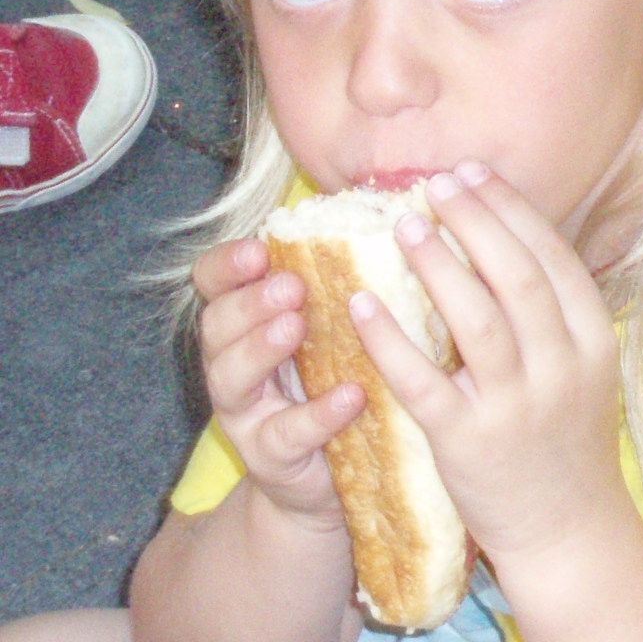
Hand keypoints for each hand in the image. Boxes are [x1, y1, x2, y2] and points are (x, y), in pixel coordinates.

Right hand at [191, 236, 362, 531]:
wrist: (335, 474)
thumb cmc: (338, 374)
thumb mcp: (335, 323)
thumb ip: (341, 276)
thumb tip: (391, 208)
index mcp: (246, 320)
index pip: (213, 282)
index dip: (226, 264)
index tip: (258, 249)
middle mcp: (234, 363)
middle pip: (217, 325)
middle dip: (250, 302)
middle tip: (290, 285)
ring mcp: (246, 413)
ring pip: (232, 378)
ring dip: (262, 348)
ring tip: (296, 327)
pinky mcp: (271, 457)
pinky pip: (286, 434)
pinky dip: (317, 414)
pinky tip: (350, 395)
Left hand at [350, 163, 629, 564]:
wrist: (567, 525)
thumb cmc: (566, 436)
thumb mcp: (583, 366)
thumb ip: (555, 310)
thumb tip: (506, 234)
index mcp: (594, 340)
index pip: (553, 258)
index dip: (511, 210)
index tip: (475, 173)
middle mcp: (561, 366)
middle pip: (517, 276)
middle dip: (476, 221)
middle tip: (435, 184)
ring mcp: (516, 404)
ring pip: (476, 320)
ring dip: (437, 265)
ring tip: (404, 227)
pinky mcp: (467, 441)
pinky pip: (422, 381)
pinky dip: (390, 339)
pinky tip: (361, 303)